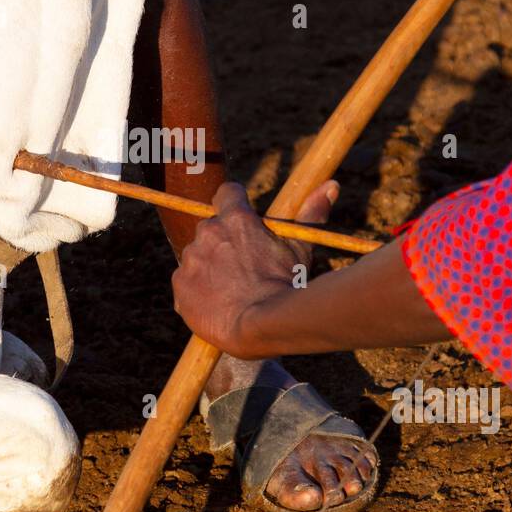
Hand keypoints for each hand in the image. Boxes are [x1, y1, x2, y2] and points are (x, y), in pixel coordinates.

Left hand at [171, 181, 338, 357]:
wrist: (261, 326)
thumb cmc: (285, 286)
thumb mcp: (300, 248)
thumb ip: (310, 214)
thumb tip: (331, 186)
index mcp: (236, 218)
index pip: (227, 193)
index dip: (233, 203)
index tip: (240, 217)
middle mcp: (209, 232)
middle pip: (211, 229)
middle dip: (223, 243)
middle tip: (242, 267)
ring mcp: (192, 258)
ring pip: (197, 256)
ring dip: (209, 267)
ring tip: (231, 290)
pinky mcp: (180, 284)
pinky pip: (185, 282)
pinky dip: (196, 291)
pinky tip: (216, 304)